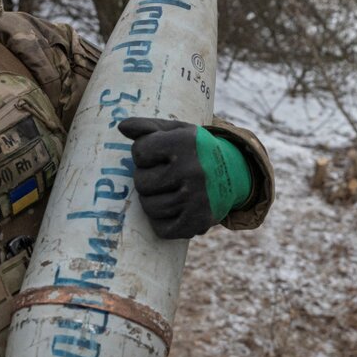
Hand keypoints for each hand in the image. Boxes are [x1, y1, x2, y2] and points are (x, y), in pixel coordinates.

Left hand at [117, 117, 253, 239]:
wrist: (234, 173)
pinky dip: (162, 222)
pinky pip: (162, 229)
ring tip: (167, 191)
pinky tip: (173, 209)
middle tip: (163, 175)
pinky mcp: (199, 221)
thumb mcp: (177, 131)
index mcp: (186, 142)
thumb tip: (122, 127)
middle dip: (147, 178)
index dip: (145, 154)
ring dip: (152, 201)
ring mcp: (197, 198)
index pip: (140, 152)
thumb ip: (148, 127)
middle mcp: (193, 170)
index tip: (158, 155)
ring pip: (149, 207)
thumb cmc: (196, 149)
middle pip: (141, 182)